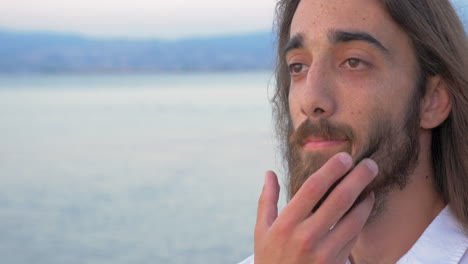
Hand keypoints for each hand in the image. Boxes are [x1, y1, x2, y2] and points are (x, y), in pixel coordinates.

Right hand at [254, 152, 376, 263]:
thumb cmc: (269, 258)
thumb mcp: (261, 230)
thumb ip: (267, 200)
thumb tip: (269, 173)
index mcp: (286, 224)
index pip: (313, 189)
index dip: (331, 170)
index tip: (344, 157)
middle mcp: (306, 237)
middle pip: (339, 200)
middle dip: (358, 178)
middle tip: (371, 164)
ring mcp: (324, 253)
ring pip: (354, 220)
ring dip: (365, 200)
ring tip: (371, 185)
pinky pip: (354, 238)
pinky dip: (362, 220)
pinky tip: (364, 208)